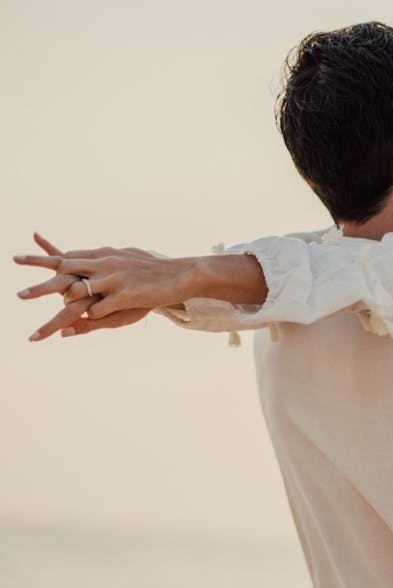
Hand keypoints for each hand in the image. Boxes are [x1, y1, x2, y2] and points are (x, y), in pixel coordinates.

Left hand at [15, 233, 190, 340]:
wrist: (181, 274)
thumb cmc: (153, 272)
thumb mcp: (127, 263)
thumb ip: (106, 264)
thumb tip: (98, 260)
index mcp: (102, 257)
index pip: (65, 257)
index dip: (40, 258)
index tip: (16, 258)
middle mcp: (103, 265)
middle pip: (63, 273)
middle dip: (40, 286)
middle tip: (18, 295)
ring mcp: (113, 280)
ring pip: (77, 294)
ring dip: (61, 312)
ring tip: (44, 330)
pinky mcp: (125, 295)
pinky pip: (99, 309)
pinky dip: (91, 317)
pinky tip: (85, 324)